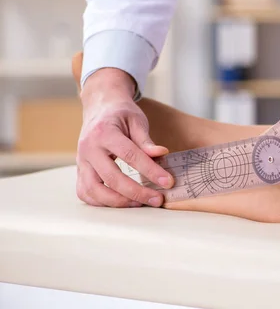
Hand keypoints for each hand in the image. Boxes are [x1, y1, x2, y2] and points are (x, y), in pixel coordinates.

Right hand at [76, 68, 173, 207]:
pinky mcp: (79, 171)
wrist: (99, 107)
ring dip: (118, 202)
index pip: (130, 155)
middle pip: (111, 178)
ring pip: (94, 190)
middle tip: (157, 199)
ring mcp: (81, 162)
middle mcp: (88, 149)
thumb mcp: (136, 120)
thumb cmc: (121, 114)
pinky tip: (122, 202)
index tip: (168, 182)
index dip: (150, 170)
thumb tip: (162, 154)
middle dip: (137, 192)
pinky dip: (101, 202)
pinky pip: (85, 192)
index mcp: (104, 133)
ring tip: (141, 203)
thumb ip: (146, 140)